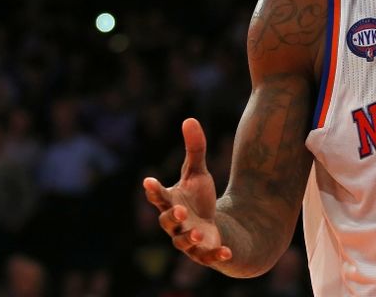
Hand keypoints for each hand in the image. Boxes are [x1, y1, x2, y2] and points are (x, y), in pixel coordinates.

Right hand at [143, 118, 232, 265]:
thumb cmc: (197, 198)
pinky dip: (215, 255)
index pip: (159, 196)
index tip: (148, 181)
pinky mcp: (202, 252)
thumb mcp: (198, 173)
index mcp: (171, 202)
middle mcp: (176, 223)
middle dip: (174, 218)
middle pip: (168, 222)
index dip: (154, 190)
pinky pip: (206, 256)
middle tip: (182, 211)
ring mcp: (187, 239)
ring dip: (189, 238)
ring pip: (183, 243)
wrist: (208, 225)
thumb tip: (190, 119)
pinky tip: (227, 252)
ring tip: (198, 232)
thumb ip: (195, 149)